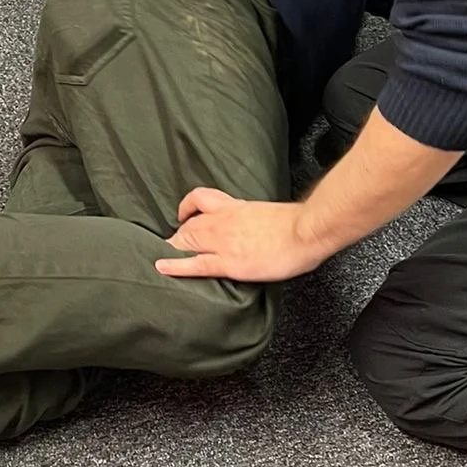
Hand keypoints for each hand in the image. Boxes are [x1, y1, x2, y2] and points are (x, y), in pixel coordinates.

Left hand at [154, 189, 321, 282]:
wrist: (305, 230)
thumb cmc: (296, 222)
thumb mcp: (268, 212)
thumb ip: (253, 217)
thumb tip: (253, 226)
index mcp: (235, 207)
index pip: (202, 199)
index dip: (187, 208)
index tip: (183, 216)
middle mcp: (224, 221)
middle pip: (189, 224)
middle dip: (178, 235)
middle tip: (171, 244)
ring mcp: (224, 242)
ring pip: (187, 241)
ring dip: (174, 248)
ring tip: (163, 256)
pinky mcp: (229, 262)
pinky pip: (196, 264)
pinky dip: (176, 266)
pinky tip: (162, 267)